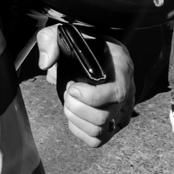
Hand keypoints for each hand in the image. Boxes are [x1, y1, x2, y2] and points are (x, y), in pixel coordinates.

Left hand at [36, 25, 134, 147]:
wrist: (98, 53)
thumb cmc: (85, 45)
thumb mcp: (66, 33)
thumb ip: (50, 40)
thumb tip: (45, 63)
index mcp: (121, 68)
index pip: (117, 93)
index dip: (91, 96)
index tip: (71, 86)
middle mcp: (127, 93)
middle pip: (104, 117)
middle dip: (76, 107)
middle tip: (67, 91)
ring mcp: (122, 111)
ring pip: (100, 131)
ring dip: (76, 118)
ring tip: (69, 101)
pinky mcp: (113, 125)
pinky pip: (98, 140)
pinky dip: (79, 130)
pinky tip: (74, 113)